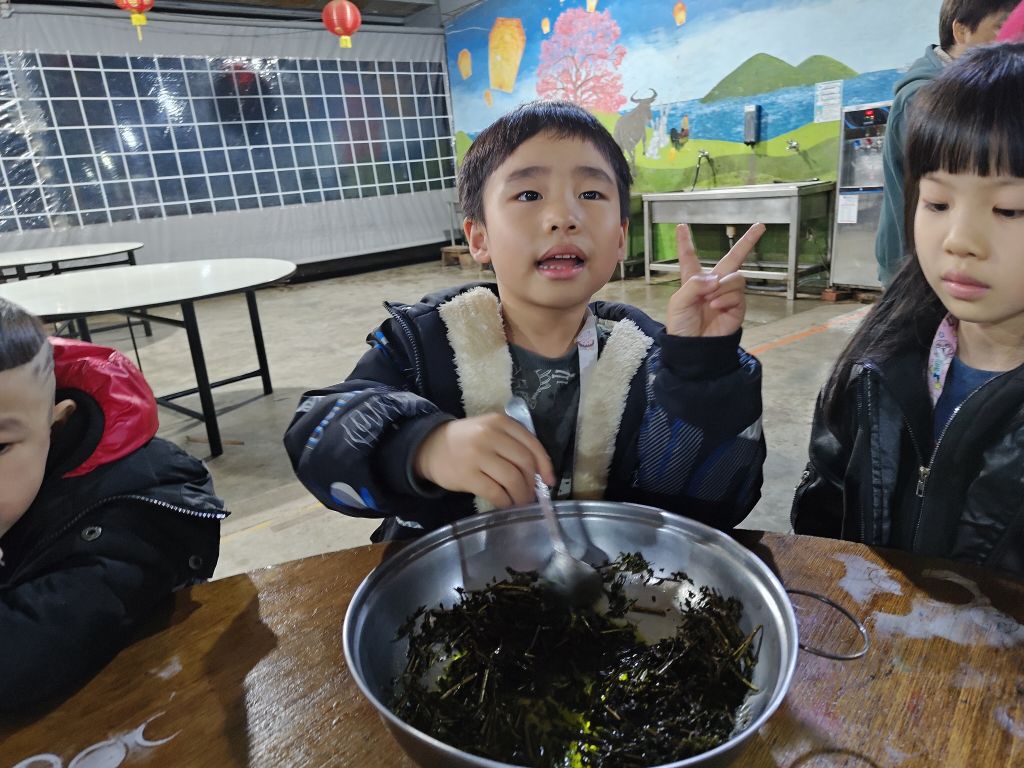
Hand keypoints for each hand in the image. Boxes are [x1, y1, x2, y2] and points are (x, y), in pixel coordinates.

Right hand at [413, 414, 555, 508]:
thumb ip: (513, 443)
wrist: (430, 447)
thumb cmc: (466, 441)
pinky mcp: (467, 475)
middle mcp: (490, 436)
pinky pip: (495, 492)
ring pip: (512, 479)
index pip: (532, 444)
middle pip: (524, 463)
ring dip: (521, 496)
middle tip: (531, 495)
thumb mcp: (490, 430)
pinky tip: (505, 504)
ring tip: (520, 502)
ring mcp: (477, 455)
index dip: (545, 465)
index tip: (549, 481)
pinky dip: (505, 502)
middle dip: (532, 483)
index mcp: (500, 422)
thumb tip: (540, 473)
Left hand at [666, 222, 765, 336]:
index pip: (689, 258)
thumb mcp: (679, 302)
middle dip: (747, 242)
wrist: (694, 347)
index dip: (685, 243)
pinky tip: (716, 306)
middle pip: (732, 258)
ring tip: (711, 300)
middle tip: (760, 226)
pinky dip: (726, 298)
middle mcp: (713, 284)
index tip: (681, 227)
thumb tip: (717, 278)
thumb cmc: (681, 325)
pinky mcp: (737, 306)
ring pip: (735, 277)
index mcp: (692, 280)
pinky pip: (738, 293)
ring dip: (723, 286)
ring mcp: (727, 294)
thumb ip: (694, 285)